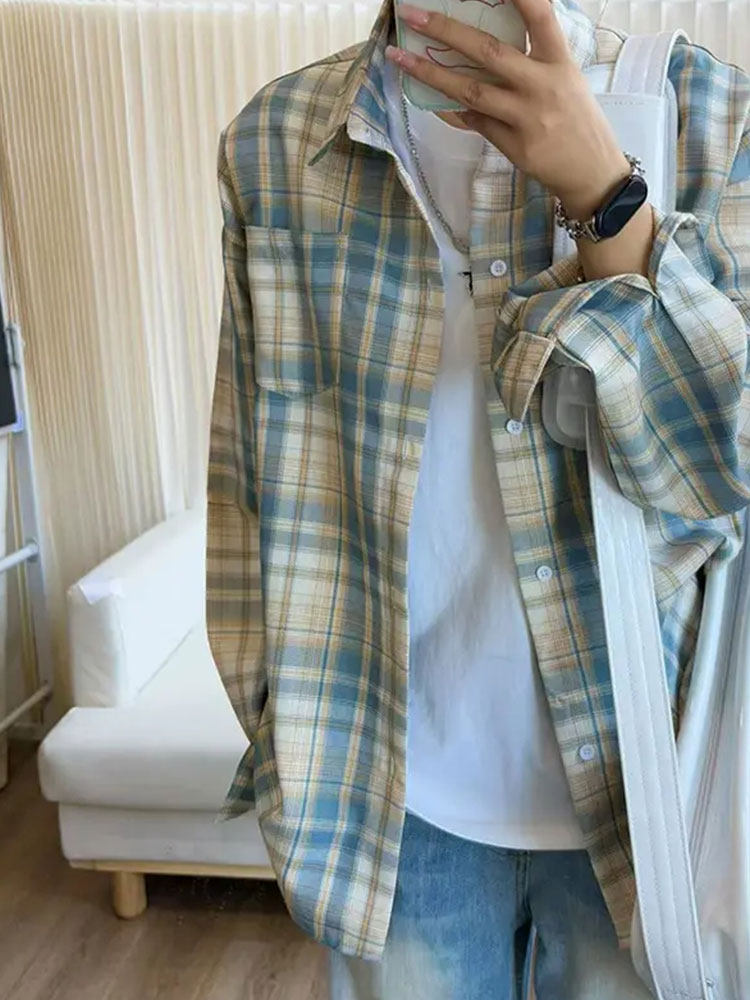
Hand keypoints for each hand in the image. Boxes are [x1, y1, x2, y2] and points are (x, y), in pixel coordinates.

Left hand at [385, 0, 630, 216]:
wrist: (593, 172)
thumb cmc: (577, 118)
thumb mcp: (566, 78)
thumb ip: (534, 58)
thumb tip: (485, 42)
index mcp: (559, 61)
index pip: (539, 15)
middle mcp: (542, 85)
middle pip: (488, 51)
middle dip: (447, 30)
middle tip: (413, 16)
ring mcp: (526, 117)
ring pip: (470, 92)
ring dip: (431, 74)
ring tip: (400, 60)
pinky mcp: (514, 145)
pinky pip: (473, 122)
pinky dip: (449, 110)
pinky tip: (428, 98)